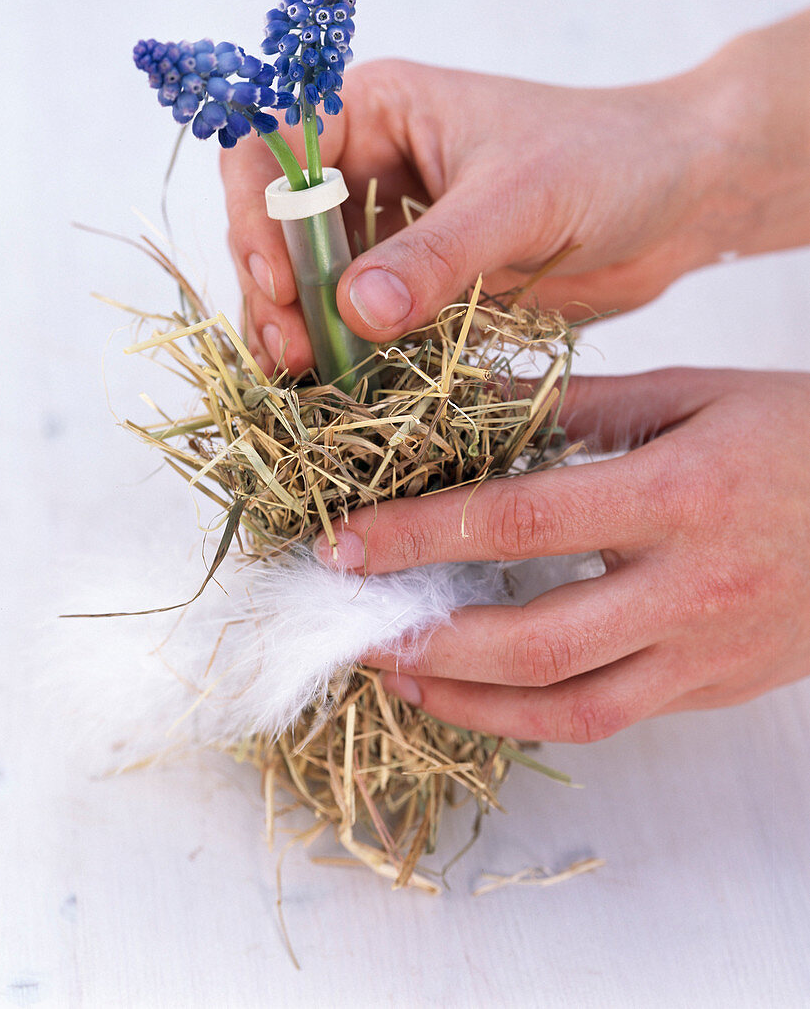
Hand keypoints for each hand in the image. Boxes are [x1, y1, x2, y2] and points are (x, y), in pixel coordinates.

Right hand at [222, 11, 809, 376]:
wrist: (678, 201)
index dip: (256, 215)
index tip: (276, 281)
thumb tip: (352, 312)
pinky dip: (348, 360)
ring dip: (302, 336)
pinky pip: (362, 328)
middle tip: (291, 356)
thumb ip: (436, 254)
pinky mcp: (418, 291)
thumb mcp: (518, 199)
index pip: (272, 153)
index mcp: (374, 113)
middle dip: (274, 294)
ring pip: (312, 289)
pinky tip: (345, 391)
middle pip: (278, 233)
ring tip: (309, 383)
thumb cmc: (607, 161)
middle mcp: (367, 172)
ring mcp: (390, 236)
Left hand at [315, 369, 809, 741]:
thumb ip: (583, 402)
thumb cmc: (800, 436)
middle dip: (427, 639)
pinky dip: (529, 717)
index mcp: (678, 493)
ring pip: (568, 707)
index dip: (420, 536)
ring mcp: (705, 652)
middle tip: (354, 626)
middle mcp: (690, 586)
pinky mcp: (712, 687)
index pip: (520, 523)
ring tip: (397, 673)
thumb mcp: (694, 394)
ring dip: (467, 699)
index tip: (346, 543)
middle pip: (534, 641)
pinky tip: (476, 694)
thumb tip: (478, 404)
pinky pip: (609, 717)